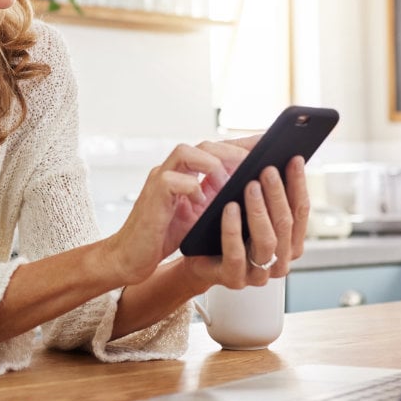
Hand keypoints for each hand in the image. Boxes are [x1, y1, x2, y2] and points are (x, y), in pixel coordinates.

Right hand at [104, 137, 257, 283]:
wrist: (131, 257)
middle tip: (254, 163)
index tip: (269, 144)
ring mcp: (160, 179)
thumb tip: (252, 189)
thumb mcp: (199, 214)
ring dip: (212, 165)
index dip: (242, 144)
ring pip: (186, 152)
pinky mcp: (152, 196)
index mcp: (186, 172)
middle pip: (204, 144)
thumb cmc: (165, 235)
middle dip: (232, 151)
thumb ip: (217, 197)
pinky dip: (191, 189)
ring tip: (230, 182)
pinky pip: (172, 181)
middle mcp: (172, 169)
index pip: (217, 149)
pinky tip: (203, 203)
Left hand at [185, 154, 309, 290]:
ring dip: (259, 211)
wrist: (194, 256)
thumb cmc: (223, 226)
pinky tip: (229, 208)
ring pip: (267, 242)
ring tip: (250, 185)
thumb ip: (264, 184)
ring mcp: (258, 274)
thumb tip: (271, 147)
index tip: (294, 159)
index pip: (301, 211)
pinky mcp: (233, 279)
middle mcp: (279, 261)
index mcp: (289, 243)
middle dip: (277, 194)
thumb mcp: (246, 204)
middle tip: (267, 169)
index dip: (299, 184)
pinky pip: (236, 254)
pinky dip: (233, 229)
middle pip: (285, 225)